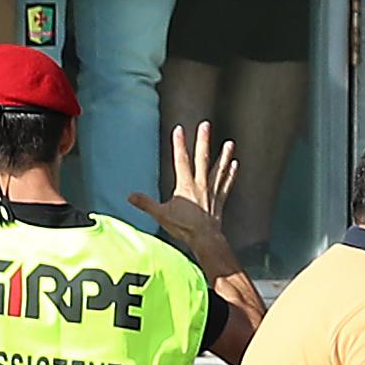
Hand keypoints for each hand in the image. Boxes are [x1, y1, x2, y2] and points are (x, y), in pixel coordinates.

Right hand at [128, 121, 239, 257]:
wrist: (205, 239)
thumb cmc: (184, 228)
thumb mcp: (161, 215)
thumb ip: (146, 204)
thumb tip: (130, 196)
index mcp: (186, 185)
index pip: (181, 160)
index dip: (179, 144)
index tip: (179, 129)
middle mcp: (201, 185)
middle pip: (202, 158)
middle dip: (203, 141)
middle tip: (206, 125)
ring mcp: (212, 192)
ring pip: (219, 170)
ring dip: (224, 156)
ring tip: (230, 143)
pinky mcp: (219, 200)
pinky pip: (226, 184)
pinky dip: (231, 174)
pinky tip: (235, 164)